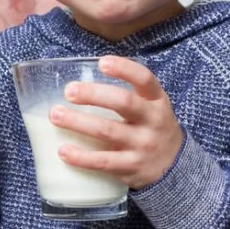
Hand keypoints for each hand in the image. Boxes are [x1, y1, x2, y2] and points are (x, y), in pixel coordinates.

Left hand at [49, 55, 183, 189]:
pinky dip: (81, 157)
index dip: (124, 69)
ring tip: (55, 115)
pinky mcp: (132, 167)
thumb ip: (124, 92)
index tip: (102, 63)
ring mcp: (143, 145)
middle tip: (69, 91)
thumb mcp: (149, 104)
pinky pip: (103, 161)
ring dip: (77, 122)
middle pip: (123, 102)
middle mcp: (152, 120)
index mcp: (155, 100)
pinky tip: (63, 150)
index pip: (144, 78)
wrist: (174, 164)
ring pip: (107, 131)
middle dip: (93, 95)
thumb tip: (79, 82)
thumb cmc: (149, 125)